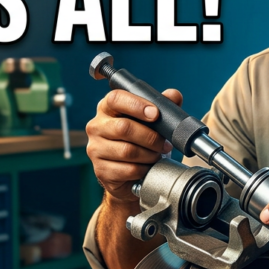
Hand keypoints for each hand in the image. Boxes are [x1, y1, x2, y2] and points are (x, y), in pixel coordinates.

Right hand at [85, 88, 181, 203]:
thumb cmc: (139, 140)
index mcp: (107, 108)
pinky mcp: (101, 170)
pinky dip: (144, 169)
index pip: (115, 99)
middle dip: (150, 137)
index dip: (136, 105)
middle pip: (123, 127)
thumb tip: (173, 95)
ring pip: (127, 151)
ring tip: (157, 156)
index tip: (155, 114)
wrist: (129, 173)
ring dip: (149, 154)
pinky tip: (148, 168)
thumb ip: (162, 105)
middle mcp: (96, 126)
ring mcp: (95, 149)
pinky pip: (128, 170)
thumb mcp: (151, 121)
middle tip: (165, 144)